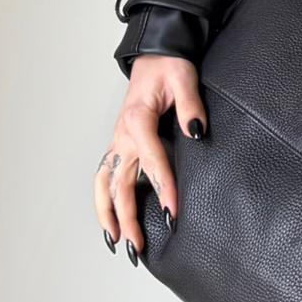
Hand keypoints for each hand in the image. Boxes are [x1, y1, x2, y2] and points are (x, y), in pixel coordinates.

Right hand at [94, 54, 209, 265]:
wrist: (155, 55)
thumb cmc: (170, 66)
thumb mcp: (184, 79)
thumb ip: (190, 106)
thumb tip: (197, 132)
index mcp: (138, 120)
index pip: (152, 160)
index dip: (163, 188)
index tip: (172, 212)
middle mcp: (122, 135)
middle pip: (120, 183)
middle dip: (128, 217)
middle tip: (138, 246)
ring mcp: (118, 142)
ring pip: (105, 184)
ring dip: (109, 214)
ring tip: (117, 242)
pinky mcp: (120, 145)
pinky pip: (106, 177)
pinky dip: (105, 200)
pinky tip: (112, 220)